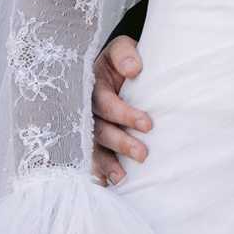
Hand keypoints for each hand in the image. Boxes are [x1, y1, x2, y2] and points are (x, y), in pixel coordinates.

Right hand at [90, 35, 150, 186]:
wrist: (115, 66)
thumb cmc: (120, 59)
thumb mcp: (121, 47)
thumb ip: (125, 53)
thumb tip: (134, 68)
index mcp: (91, 86)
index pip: (106, 103)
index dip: (125, 114)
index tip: (148, 125)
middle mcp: (86, 109)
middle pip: (99, 130)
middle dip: (120, 143)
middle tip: (143, 155)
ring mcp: (86, 126)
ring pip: (93, 148)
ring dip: (107, 164)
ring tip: (123, 179)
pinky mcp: (90, 140)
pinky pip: (90, 158)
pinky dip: (97, 173)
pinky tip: (105, 186)